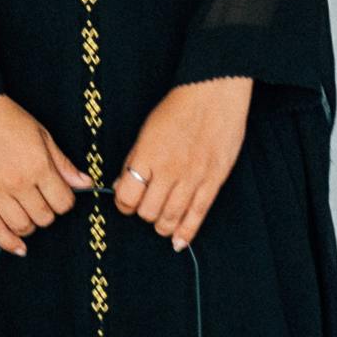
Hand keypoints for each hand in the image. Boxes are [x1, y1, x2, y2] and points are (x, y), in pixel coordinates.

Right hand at [0, 95, 89, 256]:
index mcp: (37, 166)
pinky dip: (8, 242)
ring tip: (30, 215)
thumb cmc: (5, 118)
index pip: (62, 202)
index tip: (60, 195)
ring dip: (31, 225)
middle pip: (44, 217)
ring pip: (21, 226)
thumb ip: (62, 163)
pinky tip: (19, 246)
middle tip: (44, 201)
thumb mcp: (41, 134)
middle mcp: (17, 183)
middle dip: (49, 213)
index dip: (65, 201)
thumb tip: (85, 183)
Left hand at [112, 78, 252, 251]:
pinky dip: (186, 233)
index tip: (126, 201)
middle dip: (142, 213)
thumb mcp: (147, 131)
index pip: (127, 196)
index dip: (123, 203)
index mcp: (148, 155)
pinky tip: (178, 242)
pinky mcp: (213, 180)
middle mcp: (169, 170)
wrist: (214, 93)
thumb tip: (123, 187)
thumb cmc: (178, 108)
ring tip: (160, 223)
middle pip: (148, 211)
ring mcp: (193, 177)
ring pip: (170, 218)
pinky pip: (198, 214)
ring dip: (161, 225)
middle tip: (145, 206)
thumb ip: (135, 161)